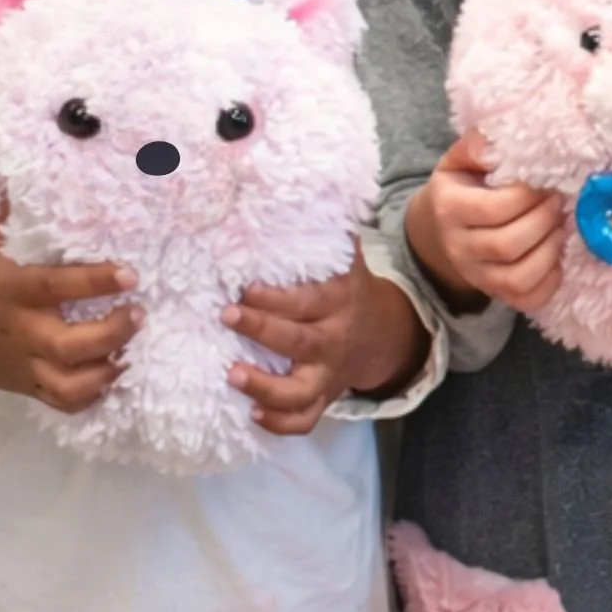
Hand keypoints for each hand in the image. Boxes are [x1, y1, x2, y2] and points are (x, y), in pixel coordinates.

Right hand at [0, 220, 139, 413]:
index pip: (57, 287)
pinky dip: (92, 397)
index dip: (95, 281)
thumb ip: (10, 210)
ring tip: (131, 352)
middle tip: (140, 314)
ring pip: (69, 384)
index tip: (130, 273)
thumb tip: (23, 165)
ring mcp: (25, 365)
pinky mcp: (28, 387)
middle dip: (111, 334)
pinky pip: (63, 403)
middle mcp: (22, 332)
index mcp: (14, 292)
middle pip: (69, 346)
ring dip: (106, 373)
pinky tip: (114, 376)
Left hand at [225, 242, 429, 434]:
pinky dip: (280, 423)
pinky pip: (305, 420)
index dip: (277, 296)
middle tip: (227, 315)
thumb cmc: (347, 291)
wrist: (384, 336)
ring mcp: (328, 374)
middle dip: (262, 329)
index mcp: (338, 303)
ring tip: (232, 375)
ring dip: (266, 386)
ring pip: (301, 390)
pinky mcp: (322, 398)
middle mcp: (334, 340)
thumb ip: (328, 234)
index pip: (308, 301)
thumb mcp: (346, 261)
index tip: (246, 286)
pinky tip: (252, 413)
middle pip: (300, 341)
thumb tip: (311, 188)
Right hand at [405, 131, 566, 312]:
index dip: (527, 196)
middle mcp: (459, 248)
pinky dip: (551, 280)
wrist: (438, 232)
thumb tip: (494, 139)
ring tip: (561, 226)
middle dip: (544, 220)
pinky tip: (557, 255)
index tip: (545, 182)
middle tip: (560, 201)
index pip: (493, 209)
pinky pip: (528, 299)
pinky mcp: (496, 294)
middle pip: (507, 245)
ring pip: (519, 277)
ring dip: (551, 250)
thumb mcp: (459, 161)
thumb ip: (477, 146)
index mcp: (448, 209)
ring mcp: (477, 276)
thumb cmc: (460, 189)